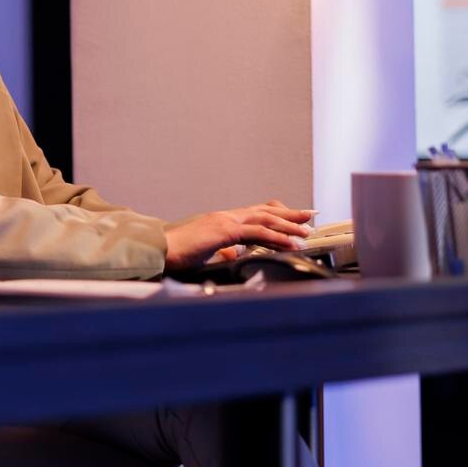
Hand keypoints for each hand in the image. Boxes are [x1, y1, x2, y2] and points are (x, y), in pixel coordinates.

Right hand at [162, 199, 315, 269]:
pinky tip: (291, 243)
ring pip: (265, 219)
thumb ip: (221, 252)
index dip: (275, 215)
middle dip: (289, 214)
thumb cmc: (175, 254)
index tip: (292, 219)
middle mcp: (225, 216)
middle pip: (264, 211)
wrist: (158, 252)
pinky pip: (257, 232)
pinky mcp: (224, 231)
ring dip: (288, 225)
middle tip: (309, 216)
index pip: (254, 214)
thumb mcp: (204, 254)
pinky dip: (277, 237)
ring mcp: (224, 221)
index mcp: (221, 221)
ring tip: (306, 231)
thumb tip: (234, 254)